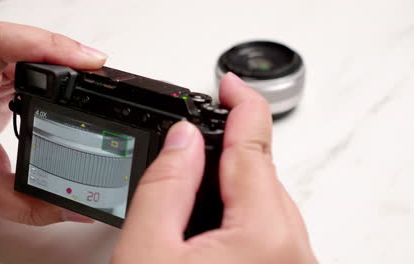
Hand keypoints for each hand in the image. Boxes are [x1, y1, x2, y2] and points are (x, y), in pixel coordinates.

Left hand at [0, 22, 106, 224]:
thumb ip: (27, 204)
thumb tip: (74, 209)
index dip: (46, 45)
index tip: (86, 62)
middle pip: (24, 41)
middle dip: (68, 56)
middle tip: (99, 75)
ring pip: (29, 45)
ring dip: (63, 60)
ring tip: (89, 79)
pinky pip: (27, 55)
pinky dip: (53, 68)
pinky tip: (68, 80)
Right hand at [113, 73, 317, 262]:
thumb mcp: (147, 250)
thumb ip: (165, 186)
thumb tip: (182, 139)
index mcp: (263, 237)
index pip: (255, 149)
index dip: (243, 107)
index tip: (230, 86)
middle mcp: (292, 251)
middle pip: (262, 177)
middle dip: (230, 152)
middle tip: (194, 143)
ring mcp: (293, 263)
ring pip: (266, 203)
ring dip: (235, 187)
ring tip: (196, 191)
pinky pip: (270, 228)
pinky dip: (244, 214)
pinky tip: (215, 222)